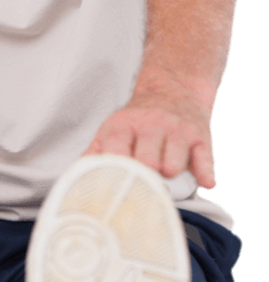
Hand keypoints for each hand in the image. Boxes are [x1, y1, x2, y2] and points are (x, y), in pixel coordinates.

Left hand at [82, 92, 215, 189]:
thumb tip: (75, 181)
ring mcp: (177, 131)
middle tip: (141, 191)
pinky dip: (205, 172)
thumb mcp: (112, 130)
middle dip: (144, 177)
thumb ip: (95, 154)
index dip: (116, 170)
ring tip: (166, 178)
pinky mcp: (200, 137)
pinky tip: (205, 183)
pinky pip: (204, 157)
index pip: (116, 149)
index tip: (114, 188)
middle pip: (146, 159)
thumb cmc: (138, 122)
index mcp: (123, 126)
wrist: (173, 90)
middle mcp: (151, 126)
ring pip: (174, 160)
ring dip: (170, 174)